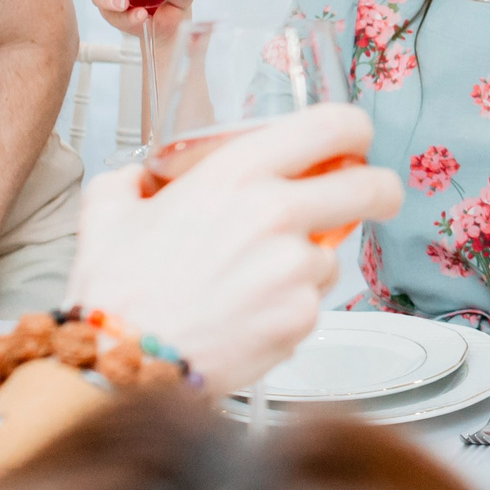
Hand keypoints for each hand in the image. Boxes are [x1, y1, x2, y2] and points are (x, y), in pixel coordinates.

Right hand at [66, 103, 401, 391]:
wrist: (124, 362)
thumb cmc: (119, 292)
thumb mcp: (108, 210)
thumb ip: (135, 180)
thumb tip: (146, 179)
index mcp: (235, 174)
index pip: (330, 126)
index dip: (355, 129)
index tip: (357, 140)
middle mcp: (275, 213)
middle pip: (369, 187)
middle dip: (381, 191)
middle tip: (375, 198)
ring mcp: (295, 268)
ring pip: (330, 255)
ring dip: (305, 264)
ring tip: (249, 283)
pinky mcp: (302, 317)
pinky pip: (311, 302)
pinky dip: (288, 307)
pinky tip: (245, 314)